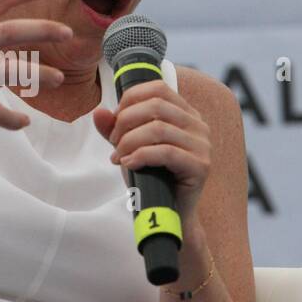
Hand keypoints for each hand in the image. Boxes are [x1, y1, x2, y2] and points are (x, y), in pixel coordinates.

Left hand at [91, 79, 211, 224]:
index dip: (130, 100)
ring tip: (118, 156)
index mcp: (185, 113)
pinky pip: (166, 152)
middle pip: (155, 106)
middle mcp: (198, 125)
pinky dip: (141, 156)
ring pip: (158, 129)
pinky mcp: (201, 166)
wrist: (169, 212)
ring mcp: (202, 145)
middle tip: (114, 142)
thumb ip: (114, 129)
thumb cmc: (151, 177)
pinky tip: (129, 164)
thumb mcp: (129, 147)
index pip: (158, 89)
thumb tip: (99, 112)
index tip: (115, 122)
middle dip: (126, 122)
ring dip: (129, 142)